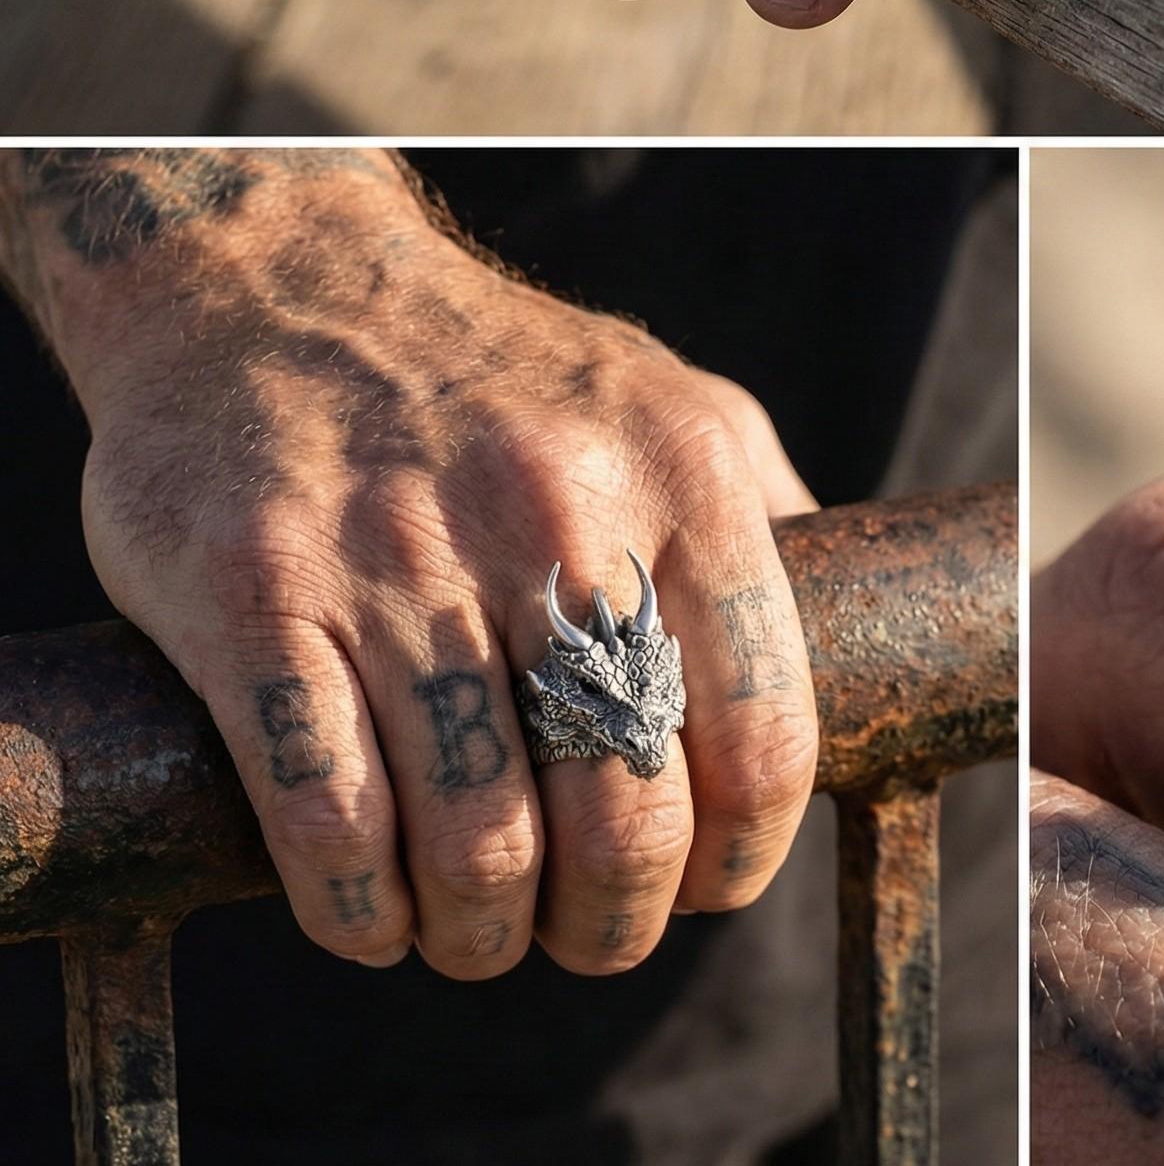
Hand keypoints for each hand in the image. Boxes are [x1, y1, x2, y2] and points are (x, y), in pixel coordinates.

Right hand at [55, 155, 817, 977]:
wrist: (275, 284)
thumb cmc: (499, 376)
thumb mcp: (672, 403)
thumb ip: (765, 518)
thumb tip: (853, 639)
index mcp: (682, 471)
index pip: (763, 736)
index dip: (741, 859)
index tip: (706, 887)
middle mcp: (555, 507)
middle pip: (625, 814)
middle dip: (612, 921)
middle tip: (585, 929)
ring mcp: (399, 551)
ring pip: (477, 842)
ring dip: (481, 934)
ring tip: (477, 929)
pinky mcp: (255, 593)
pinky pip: (328, 818)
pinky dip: (357, 910)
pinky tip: (373, 911)